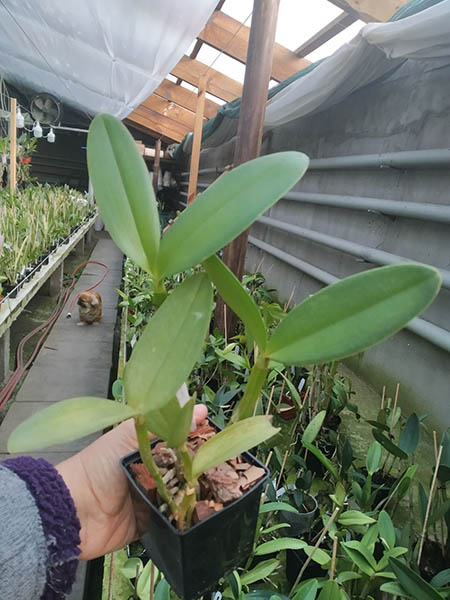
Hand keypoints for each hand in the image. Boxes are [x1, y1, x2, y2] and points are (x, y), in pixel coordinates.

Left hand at [57, 405, 207, 559]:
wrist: (73, 512)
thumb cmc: (97, 467)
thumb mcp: (128, 437)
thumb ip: (162, 425)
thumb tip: (201, 409)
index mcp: (145, 449)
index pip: (179, 442)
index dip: (197, 441)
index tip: (219, 439)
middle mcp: (151, 472)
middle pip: (185, 470)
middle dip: (201, 470)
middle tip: (226, 469)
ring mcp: (152, 499)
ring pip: (183, 495)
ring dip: (196, 494)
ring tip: (222, 491)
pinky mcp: (151, 523)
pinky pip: (175, 521)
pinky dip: (185, 518)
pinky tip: (203, 513)